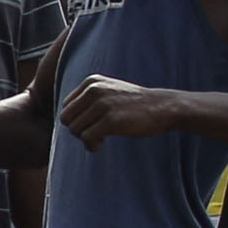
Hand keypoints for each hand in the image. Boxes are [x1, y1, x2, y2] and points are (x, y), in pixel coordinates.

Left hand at [56, 75, 184, 143]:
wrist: (164, 107)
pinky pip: (87, 138)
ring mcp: (103, 104)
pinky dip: (91, 146)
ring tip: (100, 140)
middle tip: (94, 135)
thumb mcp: (109, 92)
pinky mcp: (111, 120)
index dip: (76, 120)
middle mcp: (94, 90)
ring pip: (75, 130)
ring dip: (85, 140)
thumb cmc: (135, 105)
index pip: (66, 106)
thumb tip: (62, 120)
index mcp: (92, 82)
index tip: (92, 125)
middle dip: (77, 131)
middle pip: (66, 119)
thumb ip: (87, 100)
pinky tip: (101, 145)